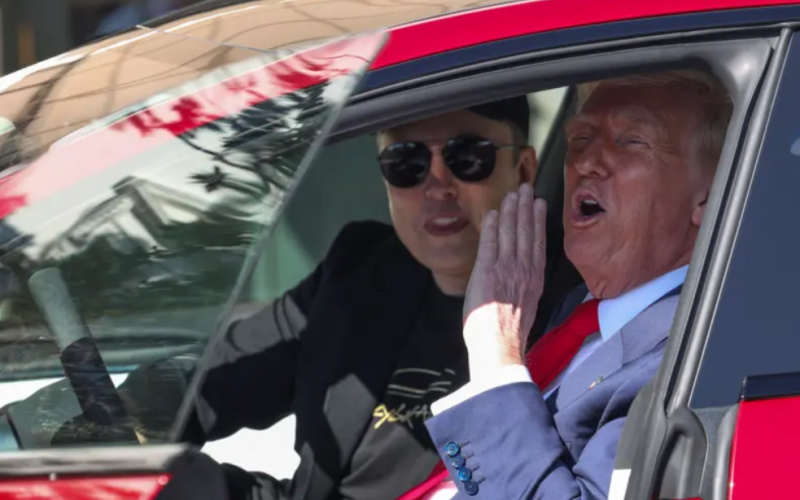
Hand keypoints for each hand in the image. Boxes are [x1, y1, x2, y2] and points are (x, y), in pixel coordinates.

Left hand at [462, 184, 546, 379]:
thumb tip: (518, 279)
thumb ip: (524, 286)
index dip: (538, 220)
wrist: (500, 346)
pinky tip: (492, 214)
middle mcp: (523, 270)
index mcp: (535, 279)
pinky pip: (489, 243)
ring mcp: (506, 269)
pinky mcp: (487, 272)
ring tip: (512, 195)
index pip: (537, 242)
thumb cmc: (509, 334)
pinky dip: (491, 227)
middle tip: (526, 188)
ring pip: (509, 233)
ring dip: (510, 211)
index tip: (539, 204)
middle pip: (526, 231)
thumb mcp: (527, 306)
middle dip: (525, 207)